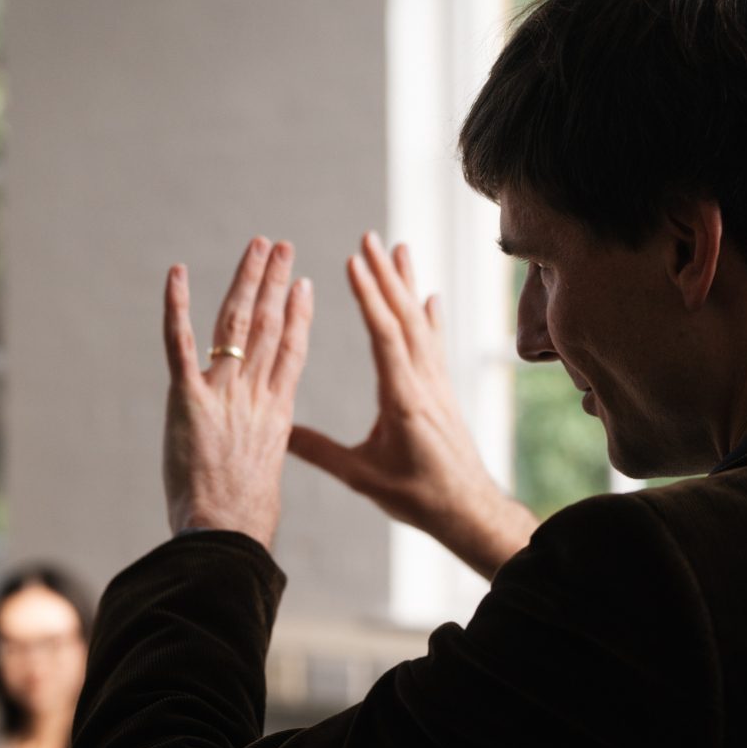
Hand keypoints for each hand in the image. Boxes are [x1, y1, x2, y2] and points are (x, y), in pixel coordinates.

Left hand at [161, 238, 313, 544]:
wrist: (229, 532)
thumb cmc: (247, 520)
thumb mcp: (266, 475)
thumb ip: (260, 449)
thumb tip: (254, 453)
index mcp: (278, 413)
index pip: (291, 350)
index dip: (297, 314)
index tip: (302, 284)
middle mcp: (255, 395)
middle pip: (269, 326)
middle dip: (275, 281)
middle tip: (281, 245)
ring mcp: (223, 394)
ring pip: (236, 324)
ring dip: (245, 280)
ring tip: (256, 246)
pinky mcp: (188, 399)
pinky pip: (180, 342)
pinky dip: (177, 305)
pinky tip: (177, 273)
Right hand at [290, 234, 537, 578]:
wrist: (469, 510)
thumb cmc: (418, 498)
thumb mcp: (363, 477)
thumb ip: (320, 452)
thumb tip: (277, 432)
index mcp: (403, 399)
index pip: (384, 336)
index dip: (369, 297)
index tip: (353, 261)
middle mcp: (424, 383)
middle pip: (405, 318)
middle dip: (385, 275)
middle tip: (370, 237)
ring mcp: (437, 384)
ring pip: (422, 324)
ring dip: (407, 285)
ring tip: (398, 247)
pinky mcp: (442, 391)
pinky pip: (435, 344)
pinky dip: (430, 316)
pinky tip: (430, 296)